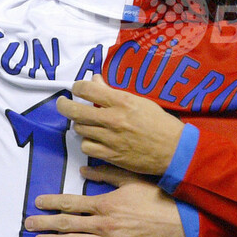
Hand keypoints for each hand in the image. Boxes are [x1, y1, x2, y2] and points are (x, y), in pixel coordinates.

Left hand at [27, 164, 187, 236]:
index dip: (52, 202)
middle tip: (28, 224)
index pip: (72, 202)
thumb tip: (85, 168)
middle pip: (68, 224)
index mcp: (106, 203)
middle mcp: (105, 224)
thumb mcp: (134, 180)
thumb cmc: (158, 200)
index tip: (38, 202)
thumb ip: (108, 173)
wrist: (181, 224)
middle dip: (45, 223)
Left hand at [57, 75, 184, 174]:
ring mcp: (110, 139)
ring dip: (80, 124)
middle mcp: (112, 119)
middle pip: (75, 111)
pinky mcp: (110, 155)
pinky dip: (87, 142)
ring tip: (86, 123)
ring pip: (80, 129)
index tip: (77, 88)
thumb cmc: (160, 123)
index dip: (77, 87)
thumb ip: (115, 92)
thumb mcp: (140, 101)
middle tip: (63, 104)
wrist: (173, 150)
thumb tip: (95, 81)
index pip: (87, 89)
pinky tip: (93, 139)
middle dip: (64, 105)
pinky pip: (86, 147)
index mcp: (122, 101)